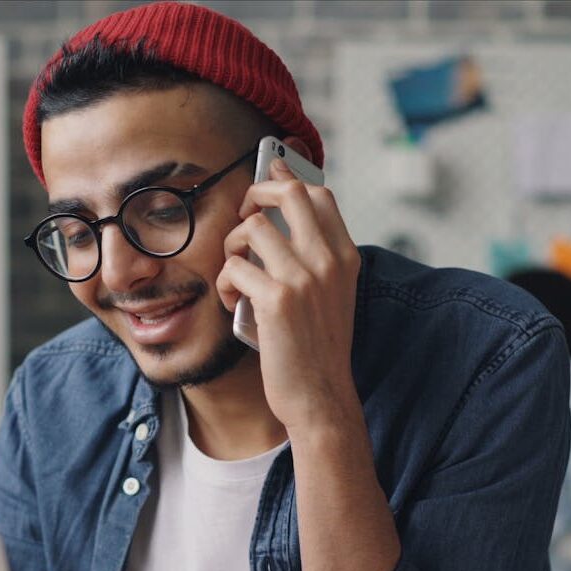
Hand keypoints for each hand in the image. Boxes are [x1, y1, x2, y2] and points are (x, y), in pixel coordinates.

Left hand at [216, 157, 361, 434]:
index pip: (320, 195)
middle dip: (256, 194)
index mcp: (344, 257)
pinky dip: (225, 284)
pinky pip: (235, 268)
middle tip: (244, 218)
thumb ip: (315, 261)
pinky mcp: (277, 299)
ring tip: (235, 275)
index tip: (269, 171)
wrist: (321, 397)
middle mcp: (328, 261)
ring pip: (252, 229)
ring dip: (232, 248)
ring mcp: (304, 278)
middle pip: (289, 193)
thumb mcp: (332, 296)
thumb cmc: (318, 350)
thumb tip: (282, 223)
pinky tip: (234, 304)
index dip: (288, 177)